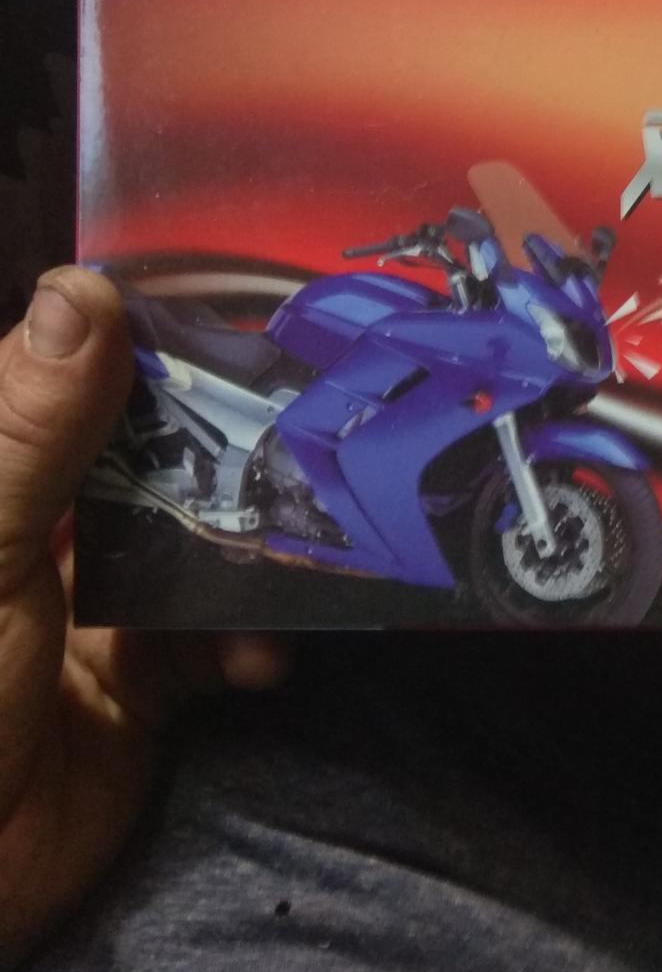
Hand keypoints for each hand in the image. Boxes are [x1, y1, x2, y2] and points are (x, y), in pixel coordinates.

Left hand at [0, 269, 286, 971]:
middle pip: (158, 459)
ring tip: (305, 562)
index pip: (79, 380)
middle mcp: (42, 530)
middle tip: (321, 437)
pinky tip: (256, 661)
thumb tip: (84, 285)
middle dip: (236, 454)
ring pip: (200, 546)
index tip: (254, 323)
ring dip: (256, 557)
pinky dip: (247, 644)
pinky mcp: (137, 686)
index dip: (158, 349)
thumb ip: (29, 428)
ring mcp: (93, 608)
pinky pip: (214, 638)